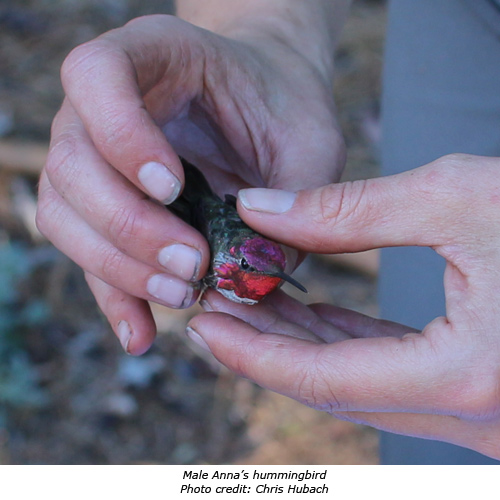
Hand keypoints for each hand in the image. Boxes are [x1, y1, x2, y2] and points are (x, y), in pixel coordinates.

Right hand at [36, 14, 344, 353]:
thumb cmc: (285, 109)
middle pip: (71, 164)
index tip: (173, 187)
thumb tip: (254, 274)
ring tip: (184, 294)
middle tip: (193, 266)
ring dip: (118, 267)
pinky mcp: (106, 202)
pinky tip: (144, 332)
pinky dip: (113, 294)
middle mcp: (102, 105)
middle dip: (129, 226)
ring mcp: (95, 154)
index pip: (97, 78)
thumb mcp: (309, 141)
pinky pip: (88, 250)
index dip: (122, 136)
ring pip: (65, 214)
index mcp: (150, 56)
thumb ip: (297, 197)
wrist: (266, 102)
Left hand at [188, 154, 499, 457]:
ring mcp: (481, 412)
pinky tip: (308, 318)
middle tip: (214, 312)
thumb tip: (262, 209)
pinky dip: (344, 347)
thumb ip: (351, 210)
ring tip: (249, 308)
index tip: (203, 328)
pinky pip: (392, 375)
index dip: (254, 353)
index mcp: (472, 377)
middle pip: (334, 388)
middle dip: (267, 349)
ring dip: (301, 347)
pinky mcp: (480, 389)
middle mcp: (477, 414)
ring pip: (360, 385)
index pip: (325, 379)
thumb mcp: (460, 196)